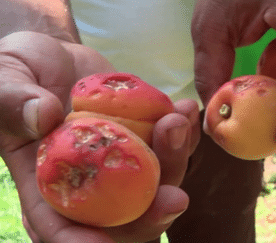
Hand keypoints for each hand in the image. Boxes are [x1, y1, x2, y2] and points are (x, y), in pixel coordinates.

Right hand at [0, 31, 198, 241]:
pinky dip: (184, 134)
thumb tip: (43, 116)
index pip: (58, 226)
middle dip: (152, 214)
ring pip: (156, 182)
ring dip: (175, 160)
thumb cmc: (20, 72)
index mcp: (46, 180)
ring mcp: (121, 162)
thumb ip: (14, 101)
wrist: (56, 58)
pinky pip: (170, 146)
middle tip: (176, 197)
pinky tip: (186, 108)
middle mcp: (89, 180)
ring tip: (177, 121)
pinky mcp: (144, 138)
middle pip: (123, 216)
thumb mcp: (6, 80)